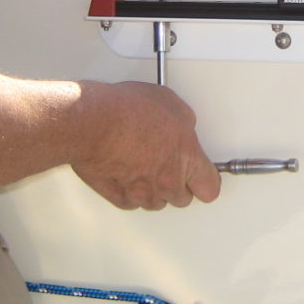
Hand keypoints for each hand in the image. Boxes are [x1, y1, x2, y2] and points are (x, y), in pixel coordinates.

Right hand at [72, 81, 221, 209]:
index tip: (203, 178)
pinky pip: (131, 201)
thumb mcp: (168, 102)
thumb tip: (182, 126)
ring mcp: (143, 193)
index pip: (210, 187)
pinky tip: (123, 172)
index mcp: (187, 158)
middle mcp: (167, 182)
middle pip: (183, 198)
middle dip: (178, 184)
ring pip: (156, 201)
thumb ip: (183, 122)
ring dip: (153, 189)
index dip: (205, 182)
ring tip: (142, 165)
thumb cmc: (127, 111)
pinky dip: (128, 191)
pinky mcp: (119, 198)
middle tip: (168, 166)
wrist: (93, 123)